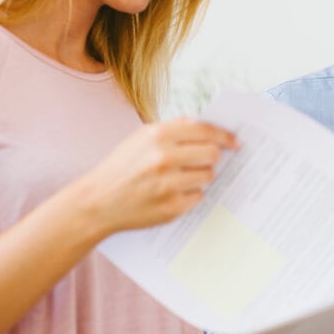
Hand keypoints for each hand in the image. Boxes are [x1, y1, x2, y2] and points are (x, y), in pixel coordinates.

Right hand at [81, 117, 237, 233]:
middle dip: (213, 157)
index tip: (236, 142)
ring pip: (207, 177)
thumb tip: (206, 125)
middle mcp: (164, 158)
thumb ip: (173, 129)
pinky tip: (172, 193)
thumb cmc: (121, 167)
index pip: (206, 131)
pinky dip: (190, 195)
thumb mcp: (141, 138)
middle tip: (206, 161)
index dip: (225, 136)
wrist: (97, 202)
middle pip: (212, 154)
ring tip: (180, 178)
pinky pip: (198, 197)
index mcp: (158, 135)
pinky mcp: (171, 207)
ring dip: (200, 177)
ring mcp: (169, 184)